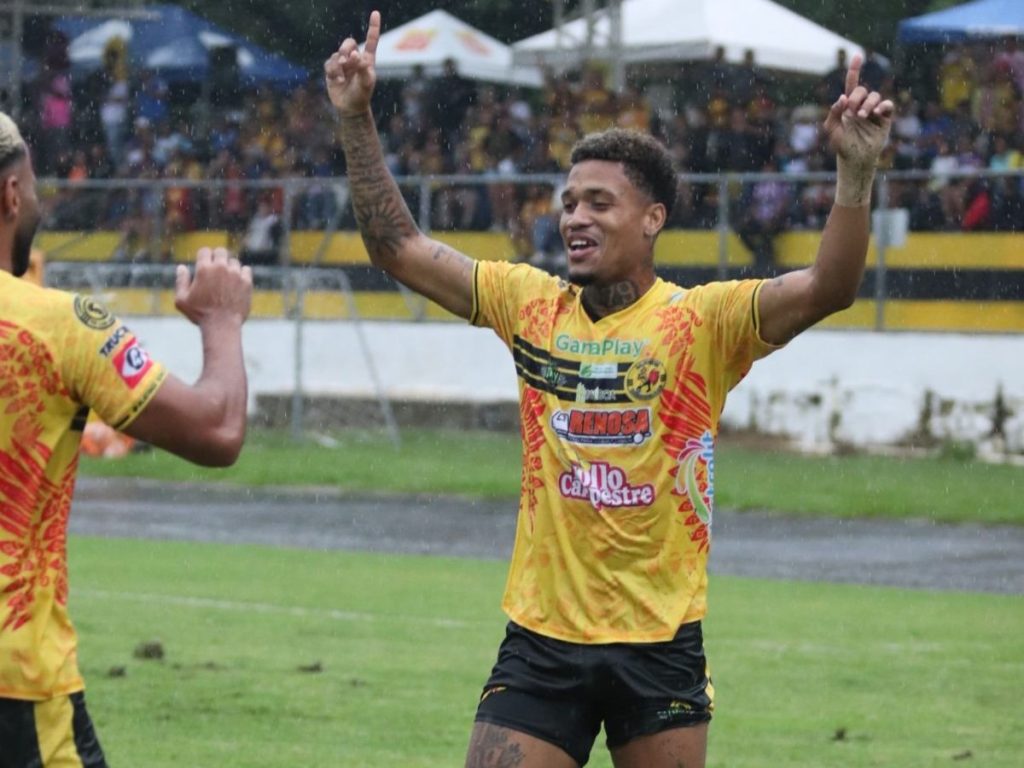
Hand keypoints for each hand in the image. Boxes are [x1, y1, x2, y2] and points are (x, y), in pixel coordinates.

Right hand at [174, 247, 252, 326]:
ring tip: (226, 279)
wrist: (222, 326)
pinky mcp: (247, 282)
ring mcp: (235, 274)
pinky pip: (246, 269)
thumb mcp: (182, 300)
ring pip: (234, 261)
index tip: (205, 264)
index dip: (204, 256)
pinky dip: (242, 274)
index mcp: (204, 269)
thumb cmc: (200, 314)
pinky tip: (237, 282)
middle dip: (218, 257)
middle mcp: (220, 268)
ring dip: (230, 267)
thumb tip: (181, 267)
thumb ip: (181, 281)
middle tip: (216, 269)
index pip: (205, 251)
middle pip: (221, 251)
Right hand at [324, 10, 380, 115]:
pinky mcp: (332, 70)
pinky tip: (338, 80)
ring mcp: (342, 64)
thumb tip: (356, 54)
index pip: (370, 41)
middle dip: (346, 49)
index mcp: (367, 60)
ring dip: (339, 65)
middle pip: (348, 43)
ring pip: (337, 55)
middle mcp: (354, 59)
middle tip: (347, 61)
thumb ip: (363, 68)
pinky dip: (333, 71)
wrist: (350, 108)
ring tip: (343, 78)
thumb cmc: (362, 95)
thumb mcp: (367, 82)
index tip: (375, 13)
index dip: (373, 27)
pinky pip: (329, 64)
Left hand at [823, 55, 893, 170]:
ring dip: (867, 104)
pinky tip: (876, 113)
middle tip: (851, 112)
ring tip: (862, 116)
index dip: (855, 69)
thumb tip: (842, 97)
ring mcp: (874, 111)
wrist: (854, 158)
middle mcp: (862, 105)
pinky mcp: (885, 118)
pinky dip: (883, 105)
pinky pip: (887, 104)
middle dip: (855, 98)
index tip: (858, 55)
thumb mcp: (831, 128)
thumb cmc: (841, 144)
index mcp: (848, 105)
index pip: (852, 84)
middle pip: (862, 90)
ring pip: (874, 96)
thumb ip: (834, 112)